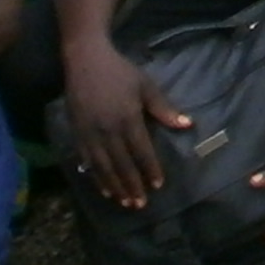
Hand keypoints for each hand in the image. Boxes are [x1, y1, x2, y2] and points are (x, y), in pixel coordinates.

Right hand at [64, 39, 192, 206]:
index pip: (141, 151)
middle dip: (132, 185)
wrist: (85, 60)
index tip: (158, 185)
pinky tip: (104, 189)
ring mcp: (90, 133)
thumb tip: (187, 124)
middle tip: (141, 204)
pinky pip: (87, 161)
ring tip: (125, 202)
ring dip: (115, 186)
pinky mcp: (77, 133)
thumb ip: (164, 109)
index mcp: (128, 118)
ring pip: (103, 167)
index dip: (150, 169)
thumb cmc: (120, 72)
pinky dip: (96, 177)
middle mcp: (108, 130)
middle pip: (122, 164)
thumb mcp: (146, 86)